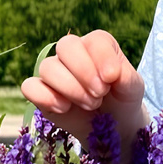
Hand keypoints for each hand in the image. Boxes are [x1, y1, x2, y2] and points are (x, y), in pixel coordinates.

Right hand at [21, 30, 148, 150]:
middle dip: (84, 72)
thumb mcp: (133, 88)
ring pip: (47, 67)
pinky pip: (29, 87)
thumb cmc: (123, 98)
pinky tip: (65, 108)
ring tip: (90, 104)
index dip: (102, 57)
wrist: (113, 123)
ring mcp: (55, 71)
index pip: (94, 40)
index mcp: (98, 45)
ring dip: (70, 88)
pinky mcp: (41, 92)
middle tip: (100, 93)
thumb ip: (127, 77)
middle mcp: (73, 53)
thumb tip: (112, 73)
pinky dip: (45, 97)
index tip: (112, 78)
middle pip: (66, 46)